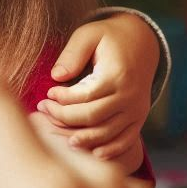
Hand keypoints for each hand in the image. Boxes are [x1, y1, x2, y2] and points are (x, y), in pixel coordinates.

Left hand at [38, 14, 157, 163]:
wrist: (142, 44)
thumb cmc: (109, 37)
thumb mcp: (89, 34)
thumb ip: (72, 53)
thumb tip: (56, 76)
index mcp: (117, 75)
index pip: (85, 96)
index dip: (62, 98)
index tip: (47, 93)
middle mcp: (130, 96)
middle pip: (93, 117)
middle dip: (63, 117)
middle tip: (44, 109)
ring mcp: (136, 110)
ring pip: (107, 133)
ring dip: (82, 138)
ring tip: (59, 134)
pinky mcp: (138, 119)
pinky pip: (126, 141)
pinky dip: (109, 150)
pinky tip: (91, 153)